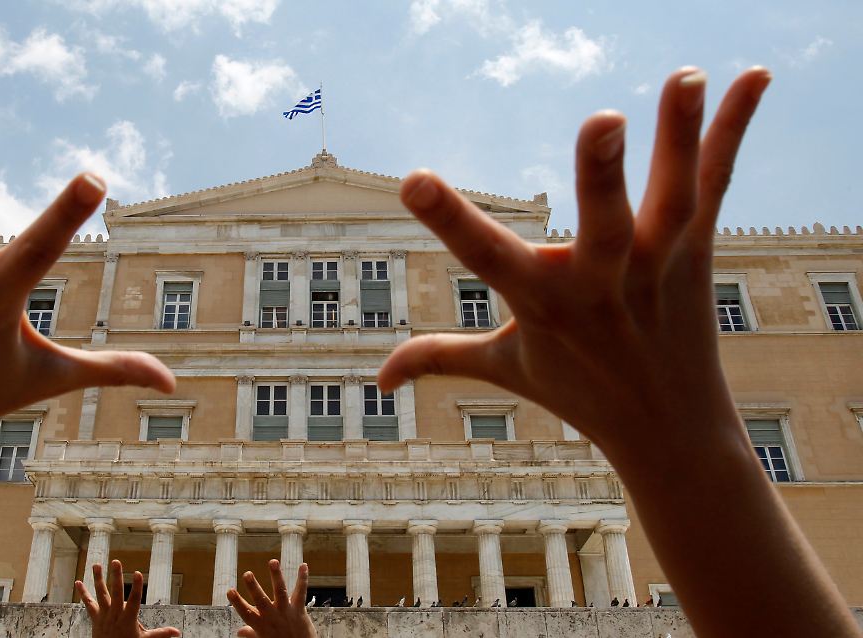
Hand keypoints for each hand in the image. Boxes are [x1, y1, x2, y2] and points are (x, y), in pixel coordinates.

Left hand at [77, 561, 180, 637]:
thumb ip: (161, 634)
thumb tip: (178, 632)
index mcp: (128, 618)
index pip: (134, 600)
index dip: (137, 586)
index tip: (138, 573)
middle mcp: (115, 614)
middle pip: (116, 592)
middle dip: (116, 576)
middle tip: (116, 562)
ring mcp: (103, 615)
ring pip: (100, 594)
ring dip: (98, 579)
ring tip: (96, 564)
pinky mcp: (95, 618)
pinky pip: (88, 604)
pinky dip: (82, 593)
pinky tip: (78, 582)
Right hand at [228, 560, 316, 637]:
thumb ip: (250, 634)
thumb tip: (239, 631)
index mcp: (260, 625)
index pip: (245, 612)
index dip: (237, 602)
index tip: (229, 590)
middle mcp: (271, 616)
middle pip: (261, 600)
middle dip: (253, 587)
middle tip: (247, 574)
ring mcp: (285, 611)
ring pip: (280, 591)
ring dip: (276, 575)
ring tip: (273, 561)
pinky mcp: (299, 609)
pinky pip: (301, 592)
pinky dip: (303, 578)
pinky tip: (303, 565)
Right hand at [378, 67, 771, 458]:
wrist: (672, 430)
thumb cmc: (580, 390)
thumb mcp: (506, 370)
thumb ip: (441, 357)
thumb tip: (378, 377)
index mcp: (544, 306)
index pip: (487, 258)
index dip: (448, 220)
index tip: (412, 180)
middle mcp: (604, 285)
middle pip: (606, 226)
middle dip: (602, 176)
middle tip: (603, 120)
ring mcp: (658, 264)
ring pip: (673, 196)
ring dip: (680, 135)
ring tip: (682, 75)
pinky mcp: (698, 248)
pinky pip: (717, 182)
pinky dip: (733, 128)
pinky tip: (753, 76)